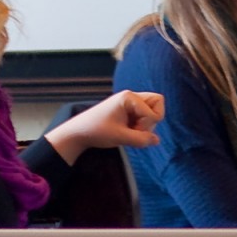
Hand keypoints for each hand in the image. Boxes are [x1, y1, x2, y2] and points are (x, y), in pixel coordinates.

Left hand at [45, 90, 164, 161]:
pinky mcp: (128, 109)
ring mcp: (130, 102)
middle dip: (151, 120)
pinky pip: (144, 114)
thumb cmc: (97, 131)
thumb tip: (157, 140)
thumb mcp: (120, 137)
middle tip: (135, 129)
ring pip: (151, 109)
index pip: (154, 112)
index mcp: (129, 97)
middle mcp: (131, 96)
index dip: (147, 126)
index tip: (132, 131)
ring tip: (129, 131)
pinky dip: (140, 125)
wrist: (79, 132)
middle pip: (157, 103)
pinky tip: (127, 130)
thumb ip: (141, 139)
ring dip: (145, 123)